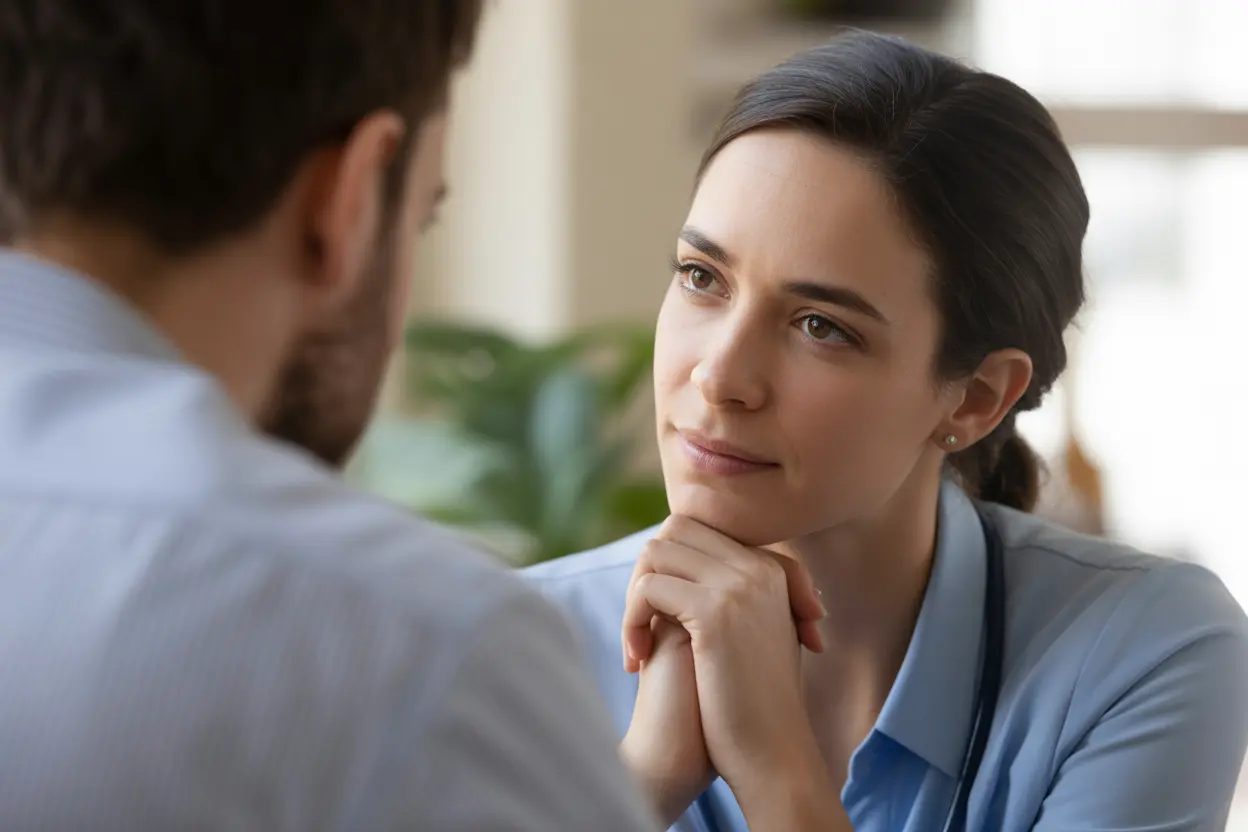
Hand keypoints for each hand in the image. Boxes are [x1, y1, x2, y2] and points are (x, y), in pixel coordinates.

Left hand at [621, 516, 843, 826]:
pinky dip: (630, 620)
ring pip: (655, 553)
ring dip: (634, 596)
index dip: (665, 566)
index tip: (657, 620)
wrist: (772, 756)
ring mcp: (740, 586)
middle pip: (674, 529)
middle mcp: (759, 568)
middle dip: (646, 573)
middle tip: (640, 627)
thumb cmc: (750, 704)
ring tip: (637, 646)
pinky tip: (637, 661)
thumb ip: (717, 594)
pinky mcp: (717, 611)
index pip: (697, 529)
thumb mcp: (741, 635)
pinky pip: (648, 587)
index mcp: (771, 569)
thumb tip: (662, 568)